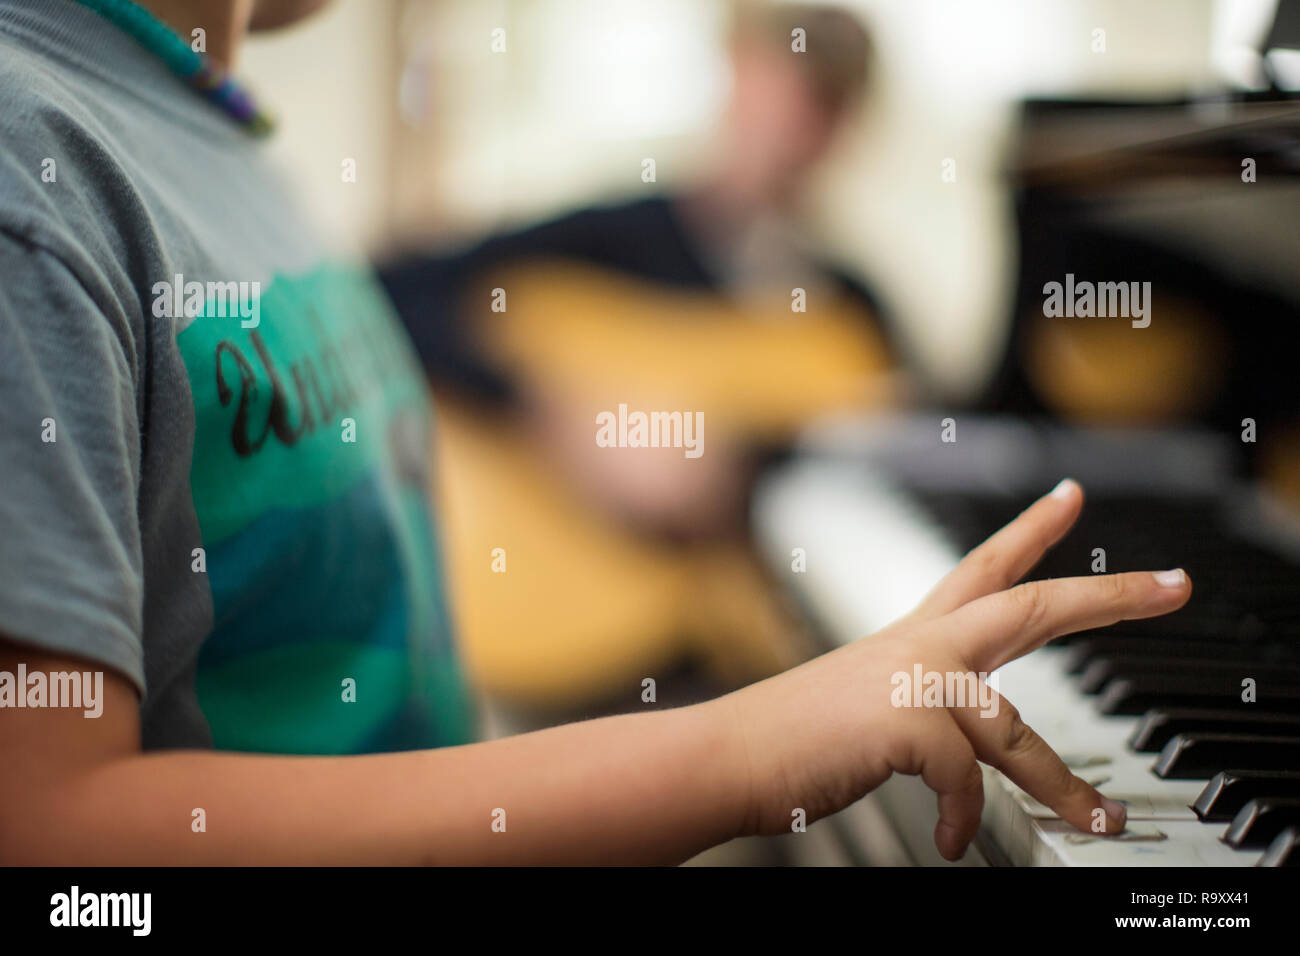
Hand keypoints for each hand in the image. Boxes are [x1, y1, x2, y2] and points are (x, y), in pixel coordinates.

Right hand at [721, 478, 1191, 858]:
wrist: (728, 755)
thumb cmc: (792, 741)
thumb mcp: (871, 718)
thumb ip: (926, 723)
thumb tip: (976, 764)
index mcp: (912, 638)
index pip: (983, 570)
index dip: (1031, 532)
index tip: (1069, 499)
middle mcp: (918, 646)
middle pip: (1031, 606)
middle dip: (1109, 598)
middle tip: (1173, 585)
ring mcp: (912, 679)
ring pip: (1014, 725)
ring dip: (1064, 784)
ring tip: (1099, 820)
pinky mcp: (903, 720)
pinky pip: (966, 775)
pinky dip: (967, 816)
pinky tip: (955, 838)